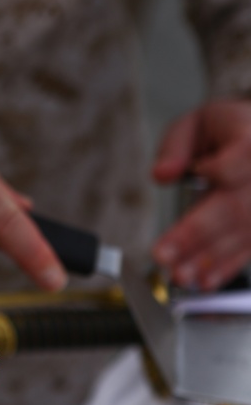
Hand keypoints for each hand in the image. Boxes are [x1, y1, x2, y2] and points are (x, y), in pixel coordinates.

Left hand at [151, 99, 250, 290]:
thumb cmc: (225, 131)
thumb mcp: (195, 124)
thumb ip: (176, 146)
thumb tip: (162, 174)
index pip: (241, 157)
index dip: (220, 169)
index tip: (198, 171)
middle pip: (237, 206)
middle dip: (198, 235)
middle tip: (166, 258)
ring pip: (247, 231)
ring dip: (212, 259)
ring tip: (181, 277)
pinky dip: (228, 265)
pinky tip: (206, 280)